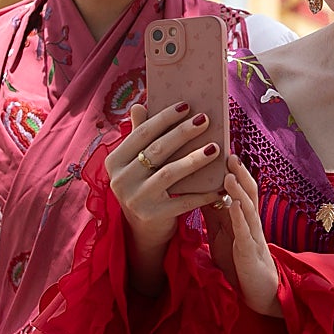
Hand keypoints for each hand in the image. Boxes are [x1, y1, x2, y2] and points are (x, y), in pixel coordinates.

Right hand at [106, 103, 227, 292]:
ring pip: (170, 173)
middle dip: (183, 133)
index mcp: (114, 162)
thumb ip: (139, 135)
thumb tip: (139, 104)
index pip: (141, 134)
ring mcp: (136, 199)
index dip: (164, 118)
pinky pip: (183, 201)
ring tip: (216, 147)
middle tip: (205, 119)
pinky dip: (203, 193)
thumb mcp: (136, 163)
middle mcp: (120, 180)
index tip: (187, 105)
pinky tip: (220, 184)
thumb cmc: (144, 185)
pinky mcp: (153, 216)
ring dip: (195, 158)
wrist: (143, 229)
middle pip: (157, 150)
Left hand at [219, 155, 281, 316]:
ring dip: (239, 190)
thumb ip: (212, 211)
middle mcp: (250, 220)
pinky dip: (239, 216)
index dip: (233, 168)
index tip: (222, 147)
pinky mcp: (249, 251)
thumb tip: (196, 188)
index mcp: (242, 215)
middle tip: (228, 152)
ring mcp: (251, 235)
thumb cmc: (238, 258)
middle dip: (239, 172)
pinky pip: (245, 231)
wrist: (256, 289)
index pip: (239, 186)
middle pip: (248, 191)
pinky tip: (234, 205)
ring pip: (248, 207)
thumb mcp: (221, 231)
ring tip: (229, 174)